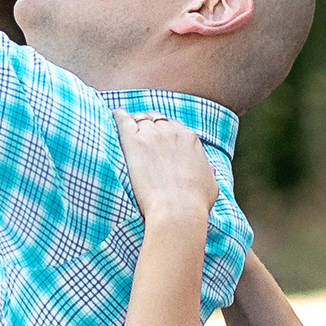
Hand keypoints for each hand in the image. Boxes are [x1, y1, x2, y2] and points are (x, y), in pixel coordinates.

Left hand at [114, 109, 218, 229]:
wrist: (178, 210)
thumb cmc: (195, 203)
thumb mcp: (210, 185)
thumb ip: (208, 174)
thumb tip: (210, 171)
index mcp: (190, 140)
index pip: (173, 126)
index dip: (164, 131)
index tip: (158, 137)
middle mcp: (172, 132)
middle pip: (157, 119)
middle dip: (149, 123)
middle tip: (140, 130)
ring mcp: (152, 135)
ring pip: (140, 119)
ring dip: (134, 121)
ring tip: (125, 124)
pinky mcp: (135, 142)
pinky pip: (124, 120)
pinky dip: (118, 116)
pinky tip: (115, 115)